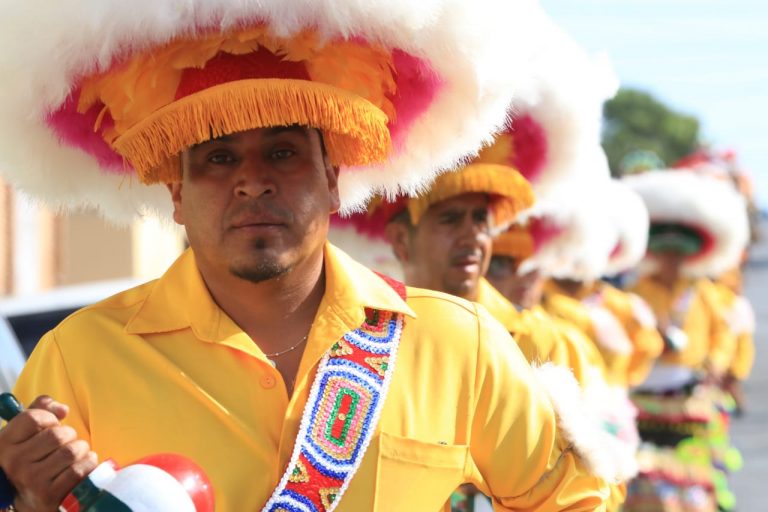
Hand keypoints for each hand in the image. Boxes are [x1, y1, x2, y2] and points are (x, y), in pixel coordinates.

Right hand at [0, 396, 97, 511]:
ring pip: (71, 451)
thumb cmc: (34, 458)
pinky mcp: (49, 495)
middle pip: (58, 434)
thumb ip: (41, 409)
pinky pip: (79, 470)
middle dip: (70, 436)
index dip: (50, 418)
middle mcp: (14, 462)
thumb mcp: (28, 432)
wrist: (31, 499)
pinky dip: (88, 465)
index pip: (34, 418)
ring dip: (81, 450)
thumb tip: (62, 409)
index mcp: (5, 443)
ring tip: (74, 456)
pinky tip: (81, 467)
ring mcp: (31, 480)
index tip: (52, 425)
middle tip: (66, 444)